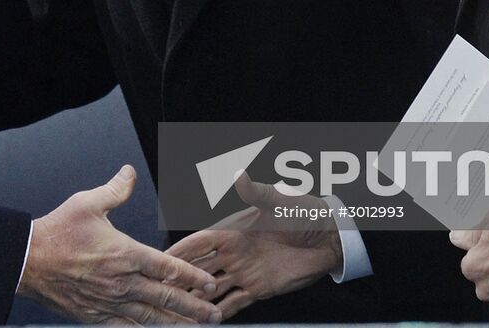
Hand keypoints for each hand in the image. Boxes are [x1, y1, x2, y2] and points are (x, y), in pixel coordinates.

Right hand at [18, 165, 222, 323]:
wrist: (28, 260)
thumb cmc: (58, 231)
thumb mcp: (88, 202)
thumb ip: (115, 190)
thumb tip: (130, 172)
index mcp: (125, 253)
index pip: (168, 267)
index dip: (192, 276)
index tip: (210, 283)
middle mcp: (122, 281)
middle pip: (166, 298)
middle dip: (194, 307)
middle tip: (215, 314)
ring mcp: (109, 302)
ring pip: (150, 318)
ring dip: (175, 324)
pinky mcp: (95, 316)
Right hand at [167, 172, 341, 319]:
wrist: (329, 236)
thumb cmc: (303, 211)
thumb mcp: (279, 201)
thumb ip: (257, 192)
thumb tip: (240, 176)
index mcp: (233, 230)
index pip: (200, 242)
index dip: (181, 251)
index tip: (160, 259)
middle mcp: (233, 253)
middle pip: (200, 267)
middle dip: (180, 279)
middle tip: (159, 292)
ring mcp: (244, 272)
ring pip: (212, 289)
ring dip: (196, 300)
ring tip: (176, 313)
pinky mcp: (258, 289)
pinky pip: (234, 303)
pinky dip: (219, 313)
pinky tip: (204, 322)